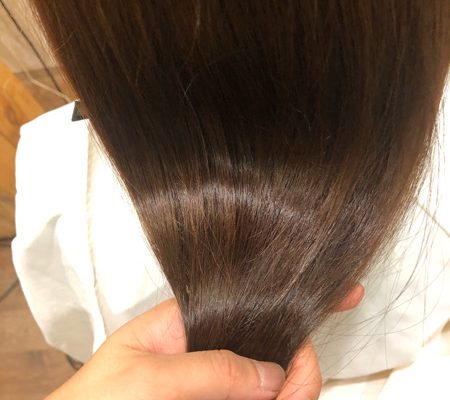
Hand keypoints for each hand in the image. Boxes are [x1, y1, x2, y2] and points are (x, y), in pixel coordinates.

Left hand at [45, 298, 323, 399]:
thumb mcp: (148, 376)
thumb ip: (212, 369)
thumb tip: (271, 374)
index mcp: (190, 325)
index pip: (250, 302)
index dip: (293, 297)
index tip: (343, 292)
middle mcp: (213, 352)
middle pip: (276, 346)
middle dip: (301, 363)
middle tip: (298, 383)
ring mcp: (223, 385)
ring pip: (279, 382)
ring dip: (296, 390)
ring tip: (285, 397)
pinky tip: (280, 399)